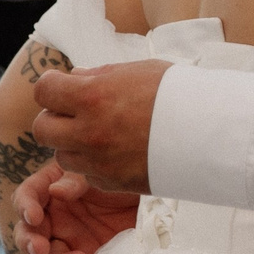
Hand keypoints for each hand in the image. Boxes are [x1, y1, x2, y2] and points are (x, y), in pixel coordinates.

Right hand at [16, 161, 141, 253]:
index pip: (27, 195)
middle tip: (40, 248)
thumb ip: (75, 181)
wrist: (152, 201)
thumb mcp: (98, 172)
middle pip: (27, 232)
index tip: (34, 216)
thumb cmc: (120, 179)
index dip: (25, 206)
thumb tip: (55, 192)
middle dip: (29, 242)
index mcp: (50, 188)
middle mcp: (53, 216)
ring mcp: (66, 239)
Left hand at [31, 60, 169, 193]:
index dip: (51, 86)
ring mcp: (99, 161)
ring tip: (100, 133)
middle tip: (74, 113)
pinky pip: (87, 174)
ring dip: (73, 144)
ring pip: (62, 155)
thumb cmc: (179, 94)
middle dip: (54, 119)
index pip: (43, 91)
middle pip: (42, 129)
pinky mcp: (113, 183)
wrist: (211, 133)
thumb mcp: (138, 71)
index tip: (62, 85)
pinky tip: (118, 151)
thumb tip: (75, 77)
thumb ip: (100, 75)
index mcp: (93, 97)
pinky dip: (94, 164)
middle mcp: (89, 132)